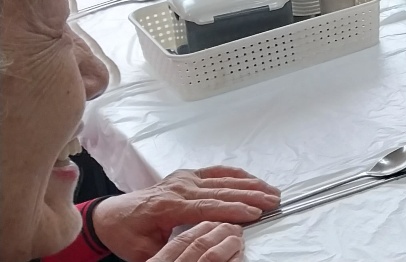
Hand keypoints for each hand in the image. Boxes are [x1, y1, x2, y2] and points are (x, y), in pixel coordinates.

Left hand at [94, 167, 279, 261]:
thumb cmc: (129, 235)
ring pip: (223, 179)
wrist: (112, 215)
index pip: (208, 207)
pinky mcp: (186, 175)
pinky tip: (253, 179)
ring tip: (272, 191)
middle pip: (221, 190)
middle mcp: (179, 188)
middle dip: (251, 196)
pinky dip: (236, 174)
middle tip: (274, 202)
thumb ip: (172, 249)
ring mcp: (183, 179)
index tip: (256, 214)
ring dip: (250, 184)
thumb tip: (198, 252)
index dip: (234, 210)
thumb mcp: (145, 251)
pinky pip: (215, 171)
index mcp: (169, 207)